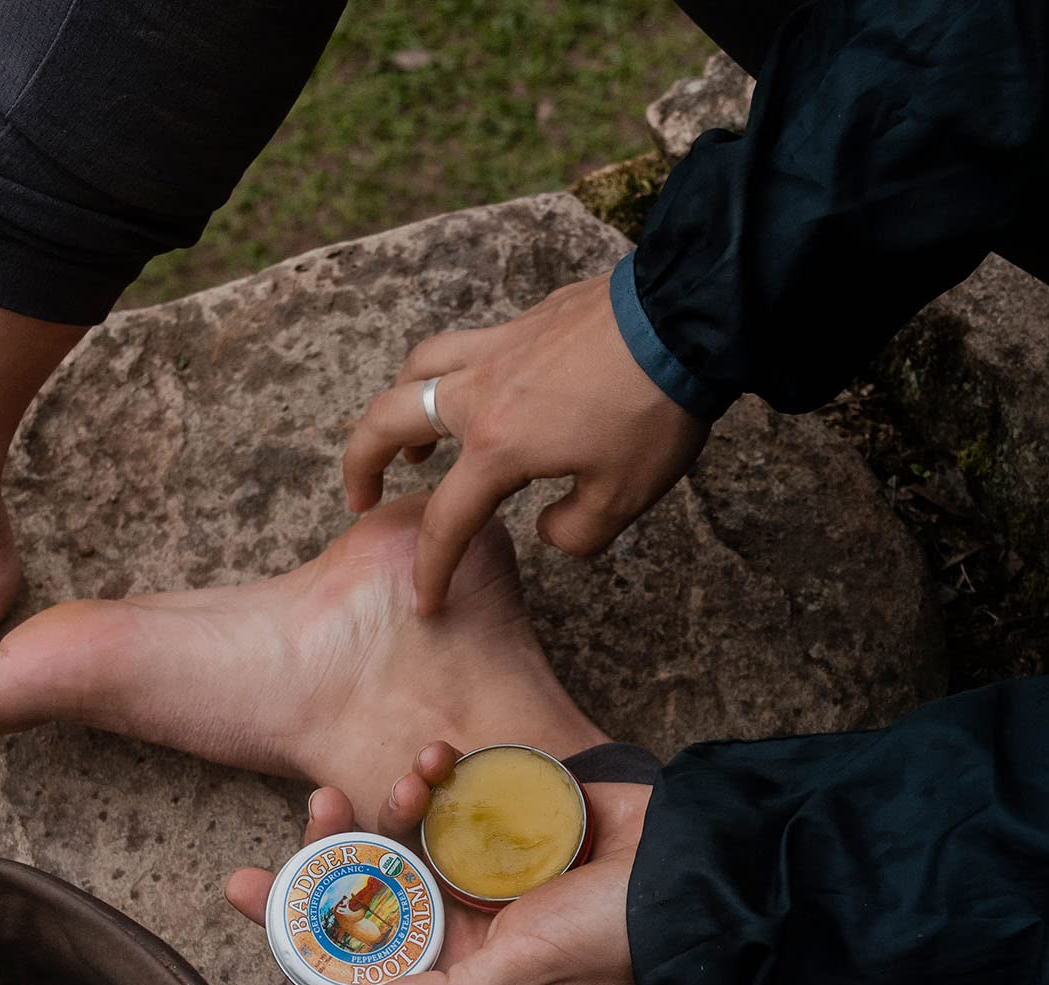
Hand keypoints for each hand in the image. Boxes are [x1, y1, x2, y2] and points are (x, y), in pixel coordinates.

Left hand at [226, 742, 651, 984]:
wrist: (683, 868)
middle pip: (367, 878)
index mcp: (453, 960)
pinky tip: (444, 754)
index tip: (241, 886)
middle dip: (331, 843)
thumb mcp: (526, 976)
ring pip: (402, 826)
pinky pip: (451, 788)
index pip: (356, 945)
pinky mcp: (503, 809)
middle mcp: (458, 911)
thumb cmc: (609, 936)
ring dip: (393, 799)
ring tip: (415, 778)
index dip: (296, 919)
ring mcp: (478, 857)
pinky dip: (439, 769)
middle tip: (318, 804)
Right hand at [342, 274, 709, 612]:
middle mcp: (481, 392)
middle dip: (362, 462)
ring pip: (420, 366)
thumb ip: (575, 532)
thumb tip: (548, 530)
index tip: (425, 600)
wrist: (686, 321)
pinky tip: (488, 393)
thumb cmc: (654, 413)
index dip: (431, 568)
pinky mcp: (528, 321)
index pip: (446, 520)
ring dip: (401, 404)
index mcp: (498, 446)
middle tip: (361, 496)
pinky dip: (456, 372)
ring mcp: (501, 347)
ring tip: (412, 438)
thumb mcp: (622, 498)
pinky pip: (470, 344)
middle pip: (388, 419)